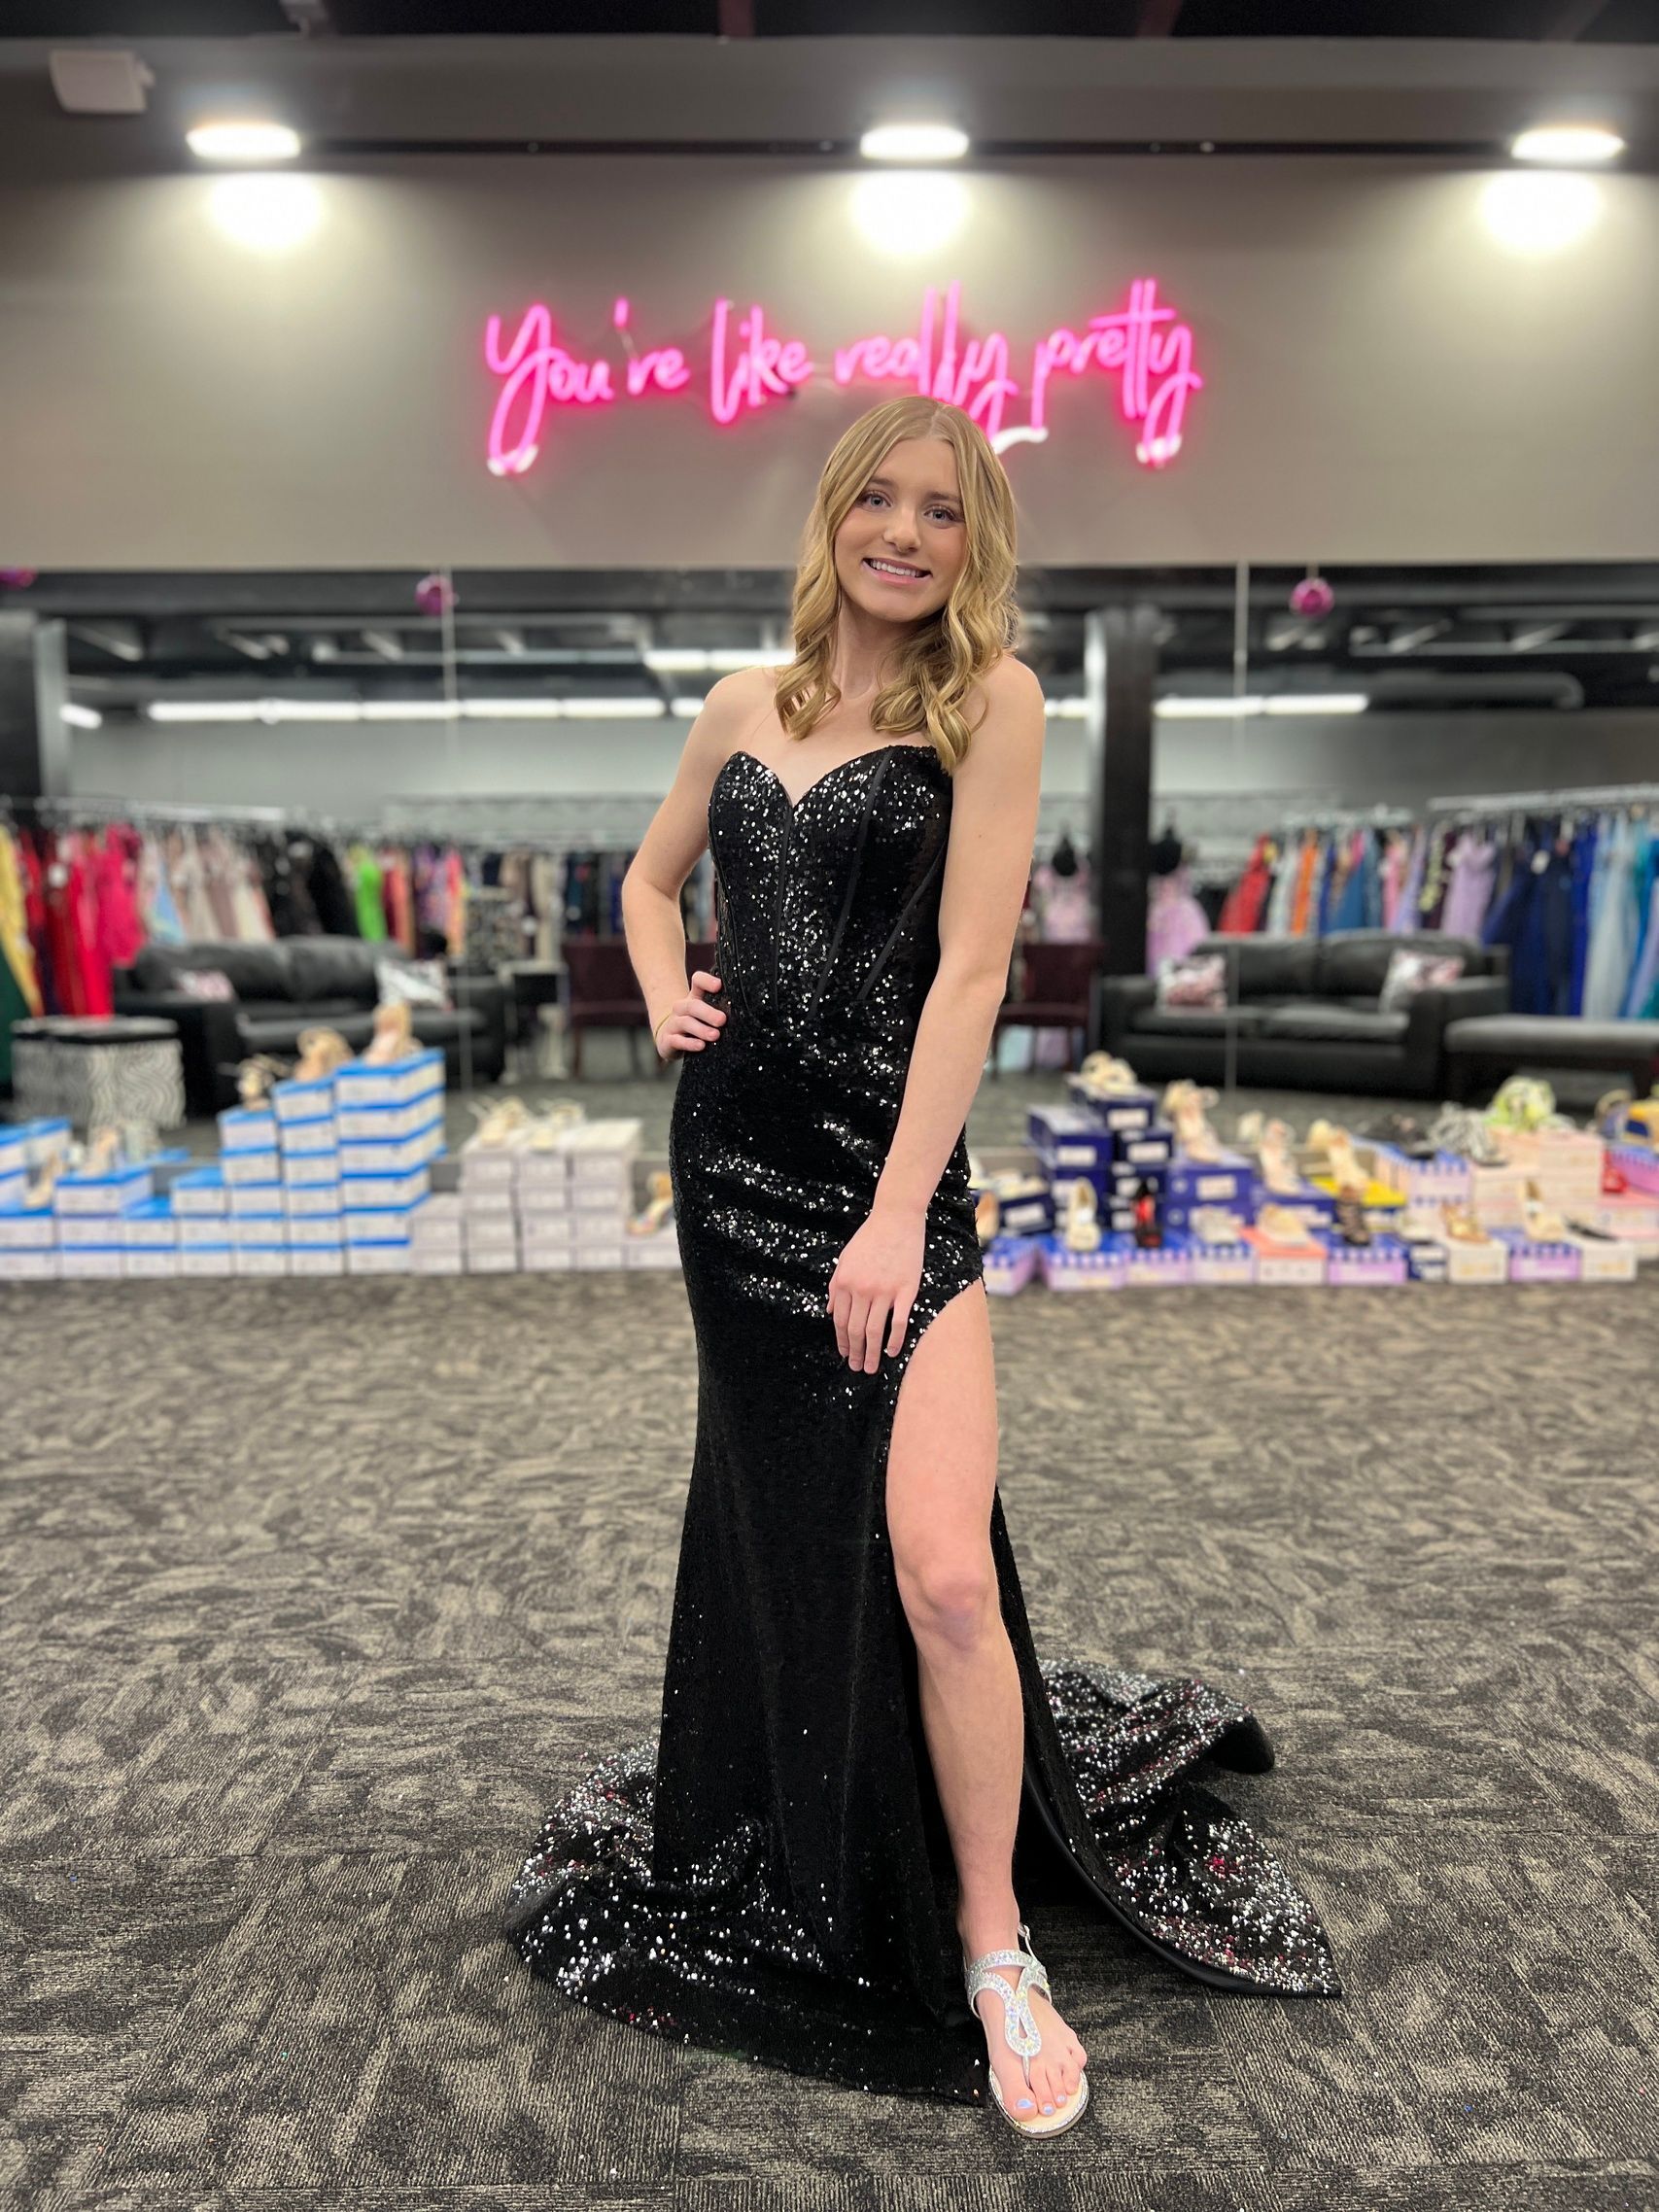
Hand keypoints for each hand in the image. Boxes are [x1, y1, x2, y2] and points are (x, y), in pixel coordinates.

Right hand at [655, 971, 725, 1059]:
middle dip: (708, 1013)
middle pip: (692, 1005)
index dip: (706, 981)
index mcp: (693, 997)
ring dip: (701, 1029)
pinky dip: (689, 1043)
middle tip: (722, 1020)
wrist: (670, 1039)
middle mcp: (682, 1008)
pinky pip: (677, 1040)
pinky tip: (700, 1046)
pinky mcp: (668, 1040)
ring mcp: (673, 1023)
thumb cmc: (696, 1024)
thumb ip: (721, 1008)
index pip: (698, 981)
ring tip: (715, 1035)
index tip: (719, 986)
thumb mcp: (707, 1014)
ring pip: (685, 1022)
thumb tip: (744, 1008)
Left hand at [826, 1202, 924, 1371]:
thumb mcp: (845, 1259)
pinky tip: (891, 1352)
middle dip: (855, 1353)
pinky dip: (895, 1341)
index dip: (842, 1341)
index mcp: (844, 1282)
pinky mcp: (906, 1290)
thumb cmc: (869, 1237)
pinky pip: (899, 1322)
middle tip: (857, 1368)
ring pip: (875, 1331)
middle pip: (856, 1330)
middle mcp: (862, 1289)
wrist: (896, 1218)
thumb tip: (830, 1311)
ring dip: (871, 1353)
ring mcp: (884, 1290)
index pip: (841, 1321)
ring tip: (871, 1367)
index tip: (844, 1354)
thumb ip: (835, 1286)